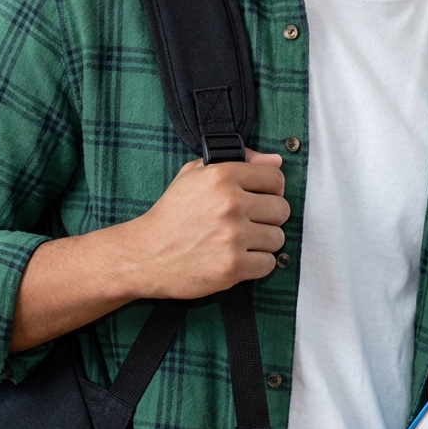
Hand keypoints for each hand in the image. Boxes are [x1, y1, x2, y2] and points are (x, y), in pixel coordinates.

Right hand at [10, 149, 288, 351]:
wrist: (145, 254)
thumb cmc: (171, 214)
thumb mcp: (195, 174)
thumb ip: (239, 162)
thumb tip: (276, 162)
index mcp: (222, 176)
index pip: (275, 178)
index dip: (271, 189)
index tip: (261, 198)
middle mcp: (230, 203)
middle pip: (282, 210)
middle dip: (269, 217)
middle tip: (250, 223)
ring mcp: (233, 236)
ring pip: (277, 238)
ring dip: (263, 242)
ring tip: (241, 242)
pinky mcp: (233, 266)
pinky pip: (268, 264)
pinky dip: (257, 264)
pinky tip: (239, 258)